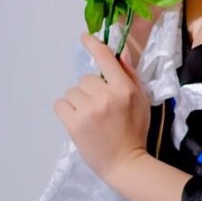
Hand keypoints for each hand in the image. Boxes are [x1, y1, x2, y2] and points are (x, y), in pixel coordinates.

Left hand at [55, 33, 151, 187]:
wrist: (125, 163)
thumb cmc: (135, 131)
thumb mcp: (141, 101)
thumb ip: (130, 76)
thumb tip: (118, 52)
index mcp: (125, 89)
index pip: (106, 58)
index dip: (93, 44)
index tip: (84, 37)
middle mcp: (106, 96)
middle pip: (86, 79)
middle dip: (90, 91)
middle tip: (100, 109)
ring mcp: (88, 110)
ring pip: (72, 92)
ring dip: (78, 102)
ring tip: (89, 118)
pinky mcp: (74, 123)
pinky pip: (60, 104)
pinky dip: (66, 112)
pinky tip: (77, 121)